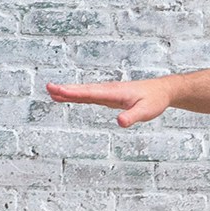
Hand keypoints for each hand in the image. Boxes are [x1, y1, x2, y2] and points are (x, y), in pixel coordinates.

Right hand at [44, 78, 173, 126]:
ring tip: (51, 92)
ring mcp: (107, 93)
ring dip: (68, 92)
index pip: (90, 92)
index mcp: (114, 92)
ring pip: (84, 92)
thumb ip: (133, 117)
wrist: (161, 91)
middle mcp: (108, 90)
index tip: (58, 89)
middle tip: (48, 88)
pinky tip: (67, 96)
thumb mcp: (146, 111)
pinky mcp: (108, 96)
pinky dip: (77, 95)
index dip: (74, 92)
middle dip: (66, 90)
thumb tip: (120, 123)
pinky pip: (89, 95)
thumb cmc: (154, 101)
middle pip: (83, 90)